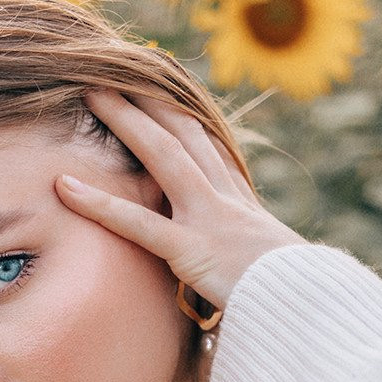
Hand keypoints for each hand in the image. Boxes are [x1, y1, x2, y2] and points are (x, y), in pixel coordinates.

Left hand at [56, 89, 303, 309]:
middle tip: (115, 69)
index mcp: (243, 204)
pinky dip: (99, 205)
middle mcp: (227, 200)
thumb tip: (235, 274)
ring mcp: (211, 220)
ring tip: (89, 92)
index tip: (160, 84)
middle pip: (184, 133)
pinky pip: (139, 225)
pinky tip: (65, 187)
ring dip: (125, 120)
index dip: (180, 112)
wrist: (317, 312)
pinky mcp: (195, 251)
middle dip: (149, 97)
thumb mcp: (271, 273)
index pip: (207, 145)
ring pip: (163, 156)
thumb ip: (244, 263)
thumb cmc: (296, 304)